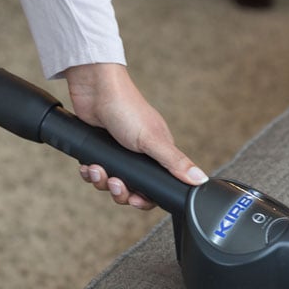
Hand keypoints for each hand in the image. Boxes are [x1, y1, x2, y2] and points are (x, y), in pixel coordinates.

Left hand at [64, 63, 207, 208]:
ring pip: (111, 182)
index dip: (145, 198)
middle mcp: (139, 155)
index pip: (156, 187)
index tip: (135, 200)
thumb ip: (174, 162)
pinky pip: (95, 172)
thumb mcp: (152, 139)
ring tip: (97, 169)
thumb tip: (201, 179)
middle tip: (114, 182)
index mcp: (157, 154)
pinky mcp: (100, 150)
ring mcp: (118, 153)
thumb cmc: (126, 107)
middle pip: (131, 189)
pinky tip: (88, 165)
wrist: (94, 88)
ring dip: (102, 181)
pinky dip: (90, 172)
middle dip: (120, 191)